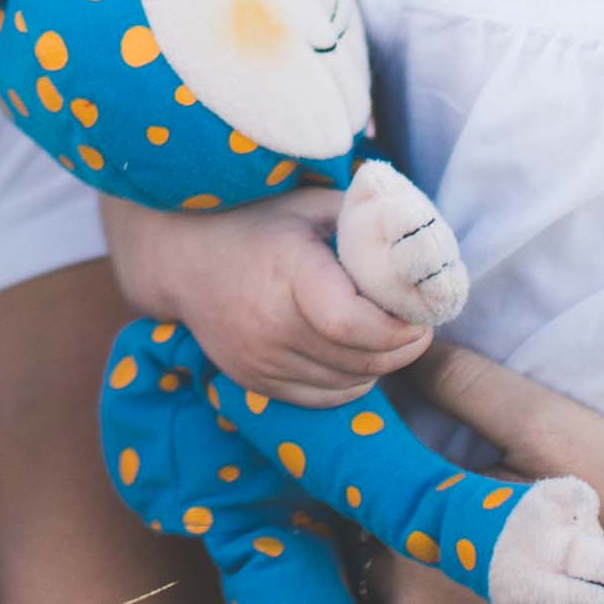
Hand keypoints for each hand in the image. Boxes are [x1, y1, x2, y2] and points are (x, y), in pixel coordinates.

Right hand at [94, 187, 429, 406]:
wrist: (182, 259)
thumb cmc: (258, 223)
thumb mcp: (312, 205)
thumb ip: (365, 221)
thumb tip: (420, 239)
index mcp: (287, 272)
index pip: (352, 324)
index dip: (398, 329)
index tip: (421, 315)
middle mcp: (268, 324)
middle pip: (360, 360)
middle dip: (403, 348)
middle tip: (418, 326)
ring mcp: (258, 360)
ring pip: (347, 384)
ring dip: (380, 366)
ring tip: (387, 336)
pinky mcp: (254, 383)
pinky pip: (323, 398)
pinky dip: (351, 382)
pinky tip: (355, 354)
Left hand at [356, 344, 603, 603]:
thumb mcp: (553, 430)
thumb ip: (465, 388)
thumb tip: (400, 355)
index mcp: (416, 543)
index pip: (352, 501)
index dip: (372, 479)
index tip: (401, 467)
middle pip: (367, 564)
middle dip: (392, 536)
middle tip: (450, 516)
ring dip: (407, 597)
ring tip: (467, 569)